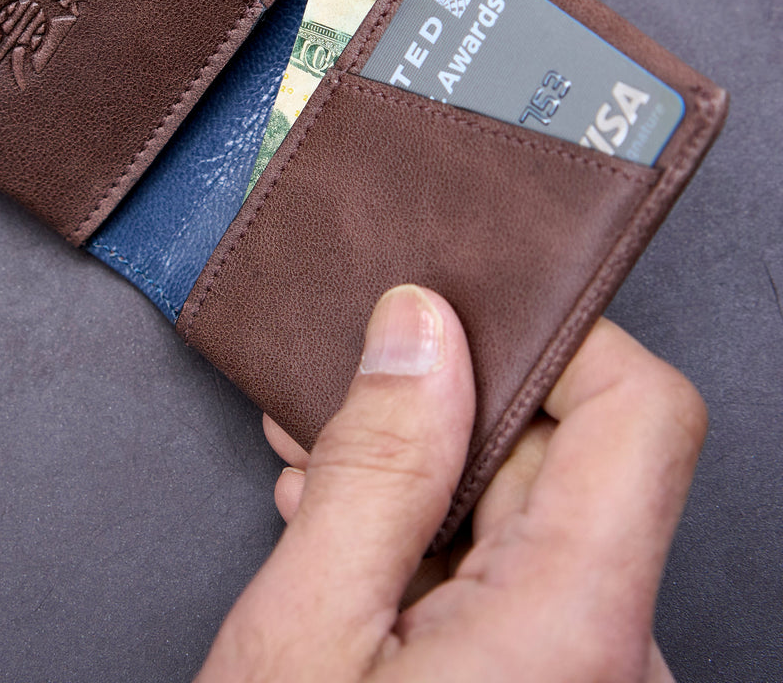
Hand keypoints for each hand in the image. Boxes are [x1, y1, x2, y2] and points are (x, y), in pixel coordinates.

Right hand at [199, 286, 705, 681]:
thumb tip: (417, 328)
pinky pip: (514, 573)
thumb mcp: (306, 630)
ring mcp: (589, 682)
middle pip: (569, 462)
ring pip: (530, 515)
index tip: (461, 303)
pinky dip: (432, 537)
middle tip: (338, 394)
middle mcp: (616, 659)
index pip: (642, 416)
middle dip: (447, 409)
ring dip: (424, 475)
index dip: (560, 336)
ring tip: (319, 469)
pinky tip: (350, 536)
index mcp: (576, 631)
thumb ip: (375, 465)